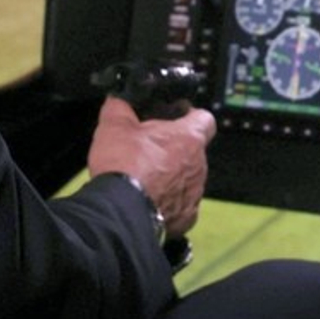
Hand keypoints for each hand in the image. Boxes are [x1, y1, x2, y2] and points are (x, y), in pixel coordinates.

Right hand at [86, 96, 215, 237]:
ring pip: (187, 179)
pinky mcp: (185, 218)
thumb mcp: (114, 125)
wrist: (119, 212)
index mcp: (189, 138)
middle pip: (193, 150)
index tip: (176, 116)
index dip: (191, 115)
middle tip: (149, 149)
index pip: (205, 118)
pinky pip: (180, 206)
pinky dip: (168, 203)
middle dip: (174, 149)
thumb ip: (119, 107)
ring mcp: (194, 194)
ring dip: (171, 176)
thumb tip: (118, 99)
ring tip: (144, 178)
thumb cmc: (123, 165)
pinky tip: (147, 201)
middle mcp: (199, 165)